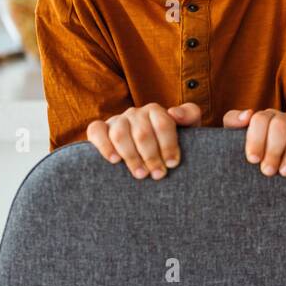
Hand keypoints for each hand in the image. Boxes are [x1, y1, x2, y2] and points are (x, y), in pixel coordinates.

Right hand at [86, 102, 201, 179]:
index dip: (169, 145)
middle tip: (158, 175)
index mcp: (156, 111)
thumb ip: (189, 115)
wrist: (149, 150)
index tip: (173, 164)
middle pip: (142, 133)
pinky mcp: (100, 129)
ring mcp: (117, 120)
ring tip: (140, 174)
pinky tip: (114, 160)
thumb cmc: (169, 142)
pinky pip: (96, 131)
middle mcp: (135, 113)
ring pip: (120, 134)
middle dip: (152, 156)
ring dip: (131, 156)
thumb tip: (174, 113)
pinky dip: (104, 145)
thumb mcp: (187, 128)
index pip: (163, 124)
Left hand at [223, 108, 285, 176]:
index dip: (256, 139)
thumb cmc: (254, 152)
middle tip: (268, 171)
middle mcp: (283, 118)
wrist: (271, 164)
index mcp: (264, 118)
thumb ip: (233, 122)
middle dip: (274, 150)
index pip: (260, 120)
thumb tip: (247, 114)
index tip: (253, 160)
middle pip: (280, 126)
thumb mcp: (236, 137)